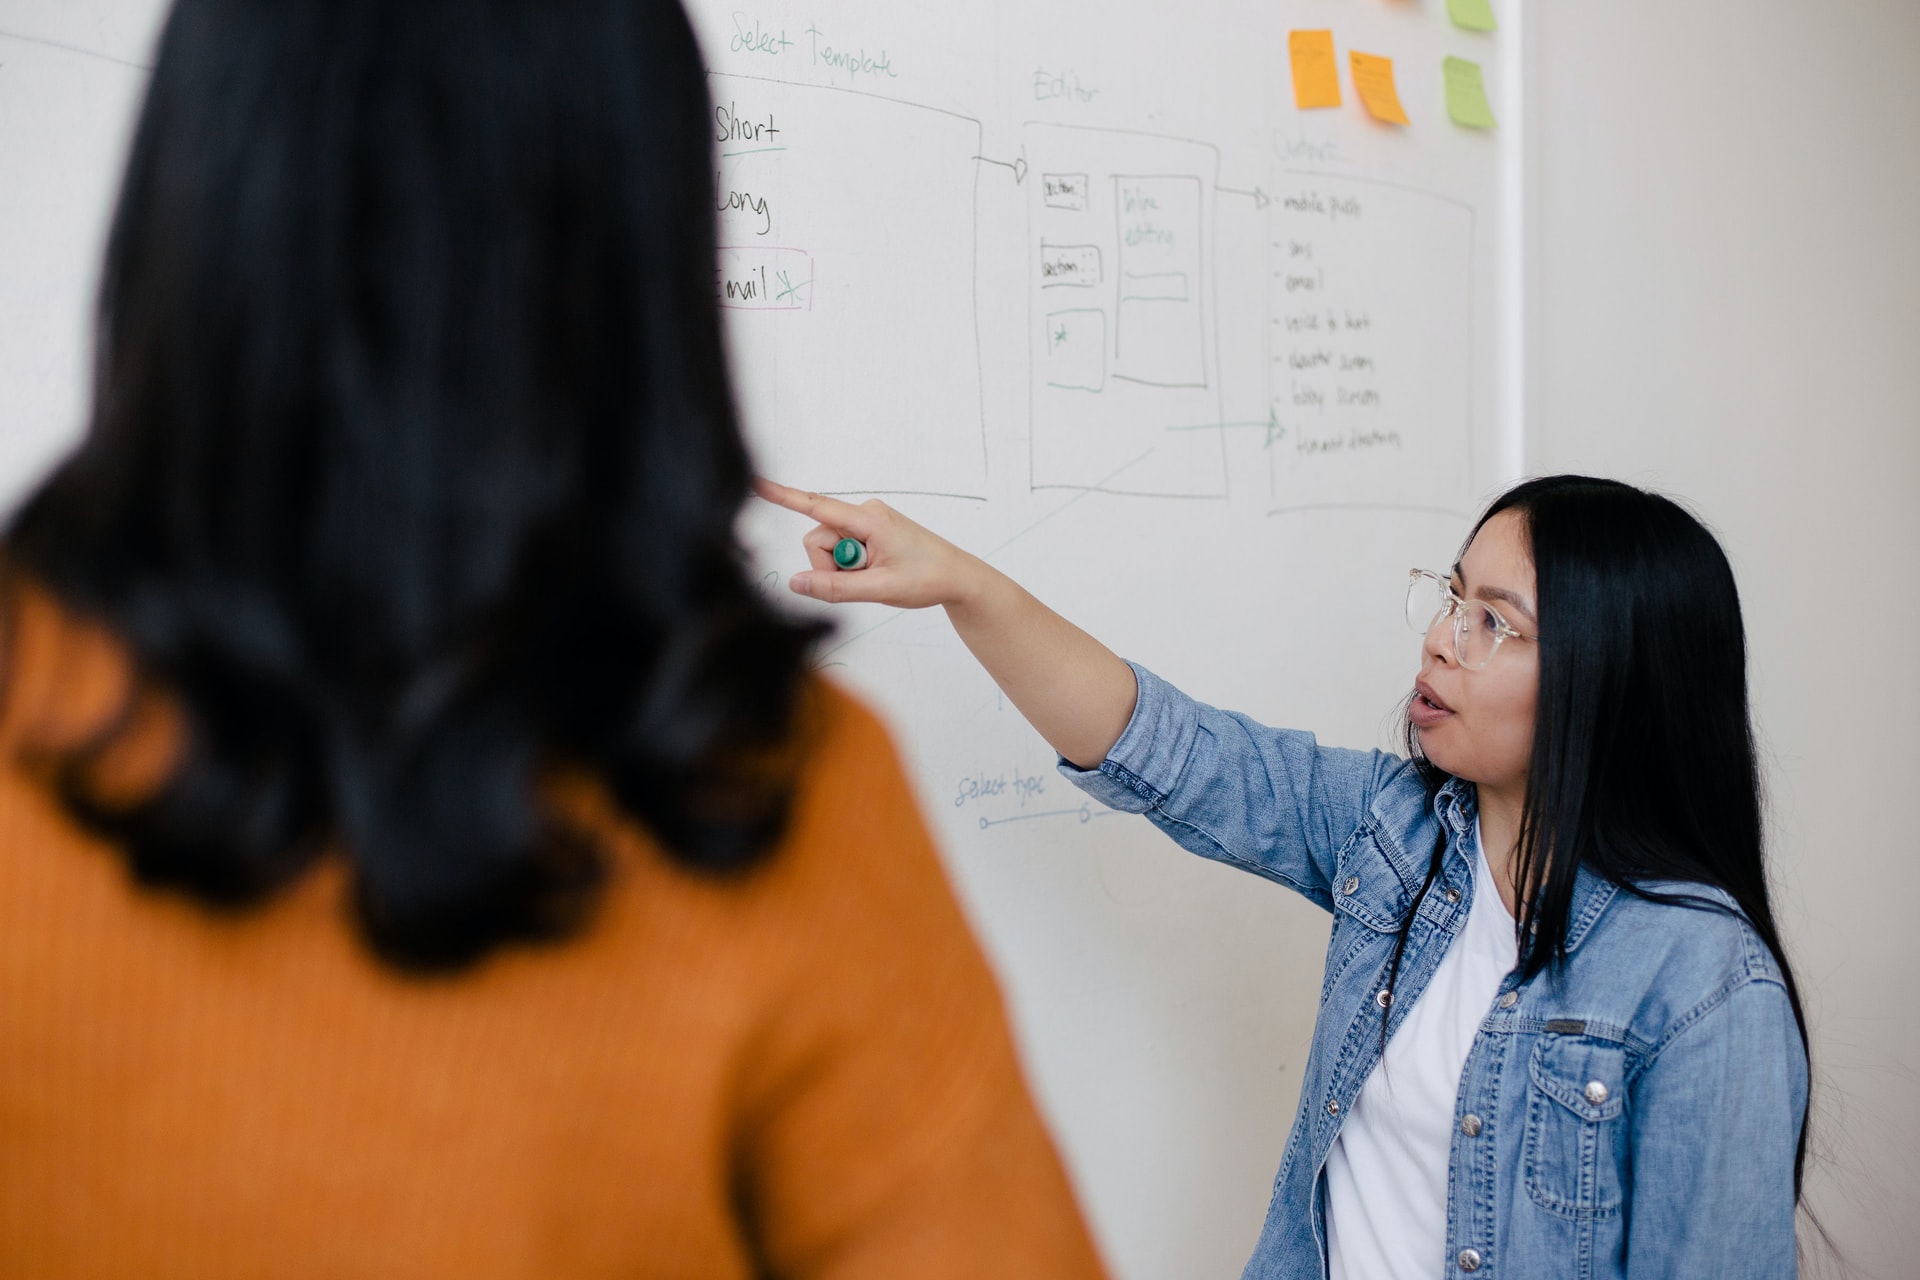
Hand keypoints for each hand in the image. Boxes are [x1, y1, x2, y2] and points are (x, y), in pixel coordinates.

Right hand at [753, 479, 983, 608]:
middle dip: (830, 566)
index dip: (783, 496)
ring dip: (843, 569)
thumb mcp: (879, 589)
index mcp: (869, 519)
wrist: (958, 577)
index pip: (816, 505)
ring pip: (829, 547)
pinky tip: (876, 571)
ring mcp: (867, 522)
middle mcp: (864, 513)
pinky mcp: (869, 531)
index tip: (755, 482)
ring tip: (875, 577)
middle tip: (863, 582)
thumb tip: (796, 583)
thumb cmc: (928, 578)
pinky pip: (843, 549)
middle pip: (818, 539)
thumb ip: (834, 588)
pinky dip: (851, 566)